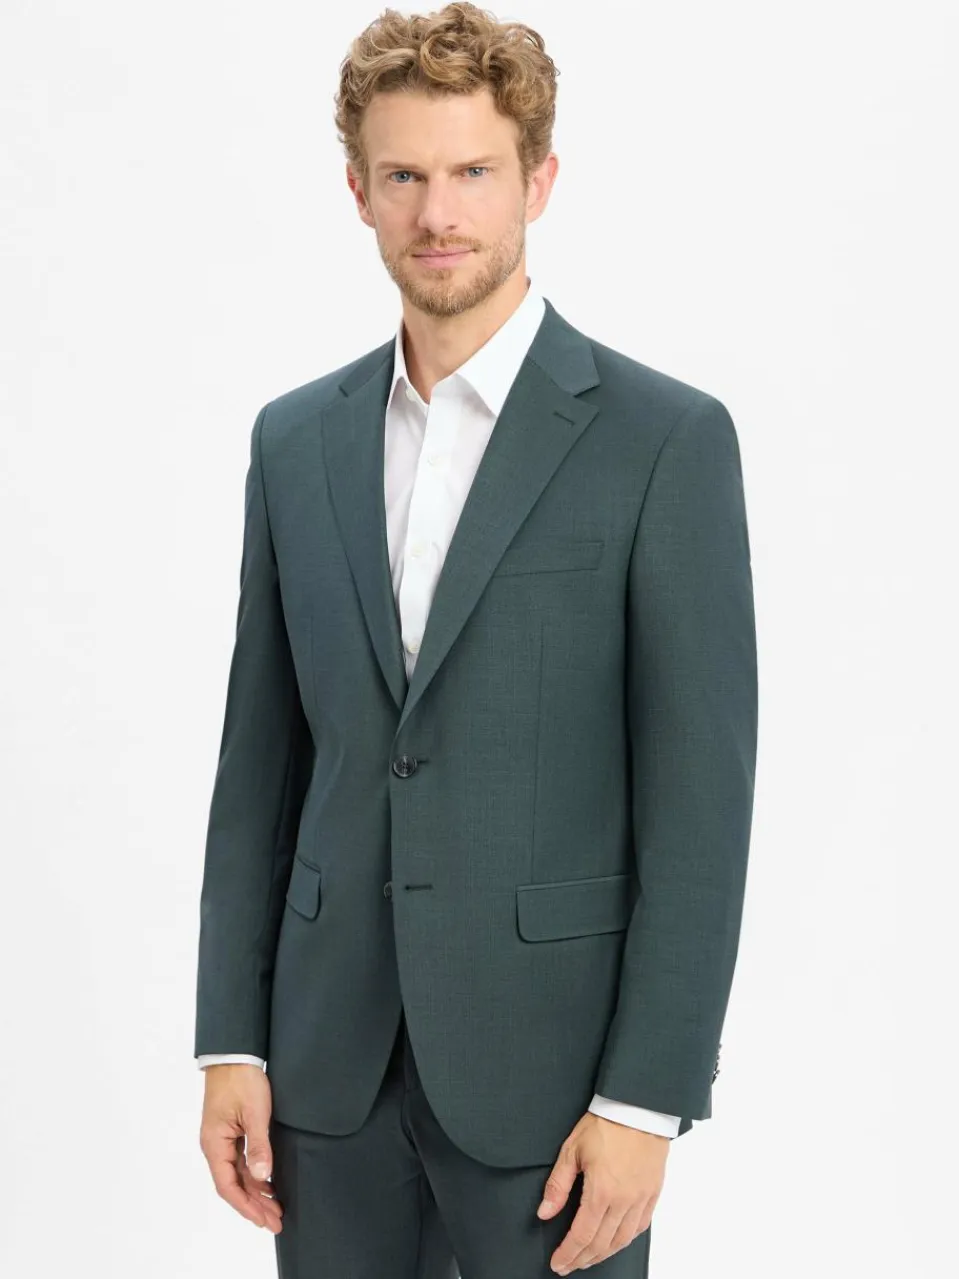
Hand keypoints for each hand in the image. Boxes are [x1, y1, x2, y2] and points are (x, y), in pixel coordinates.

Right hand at [198, 1064, 283, 1233]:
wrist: (234, 1054)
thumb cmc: (241, 1080)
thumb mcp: (254, 1112)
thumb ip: (259, 1145)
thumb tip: (262, 1176)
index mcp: (215, 1144)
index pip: (228, 1186)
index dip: (246, 1206)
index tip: (264, 1220)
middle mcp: (216, 1146)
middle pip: (234, 1185)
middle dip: (254, 1205)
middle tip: (276, 1221)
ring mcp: (223, 1139)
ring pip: (238, 1175)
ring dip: (256, 1192)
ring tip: (275, 1208)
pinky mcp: (232, 1131)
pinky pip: (241, 1162)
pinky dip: (255, 1176)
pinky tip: (268, 1184)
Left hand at [536, 1112, 667, 1272]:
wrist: (638, 1107)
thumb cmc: (605, 1124)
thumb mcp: (572, 1150)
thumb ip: (558, 1185)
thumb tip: (545, 1213)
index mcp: (601, 1191)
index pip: (582, 1235)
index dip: (568, 1253)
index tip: (557, 1263)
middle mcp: (623, 1201)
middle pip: (601, 1244)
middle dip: (582, 1259)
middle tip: (568, 1265)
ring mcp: (641, 1199)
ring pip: (622, 1240)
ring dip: (603, 1254)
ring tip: (588, 1258)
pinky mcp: (652, 1193)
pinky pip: (640, 1227)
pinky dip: (625, 1240)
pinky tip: (615, 1242)